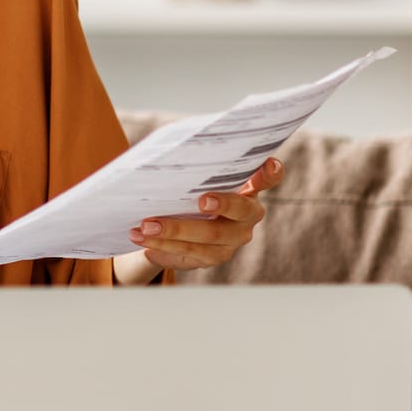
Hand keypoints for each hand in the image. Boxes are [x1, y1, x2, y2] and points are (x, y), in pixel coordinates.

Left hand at [127, 156, 282, 272]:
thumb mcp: (190, 178)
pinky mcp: (215, 256)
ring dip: (174, 230)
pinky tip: (142, 239)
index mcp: (247, 187)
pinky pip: (189, 252)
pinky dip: (162, 245)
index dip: (269, 173)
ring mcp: (233, 238)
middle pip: (240, 210)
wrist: (175, 227)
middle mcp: (247, 214)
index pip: (267, 178)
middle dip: (221, 204)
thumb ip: (190, 168)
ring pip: (209, 236)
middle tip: (201, 201)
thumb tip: (161, 154)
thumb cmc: (186, 192)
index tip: (268, 164)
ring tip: (146, 226)